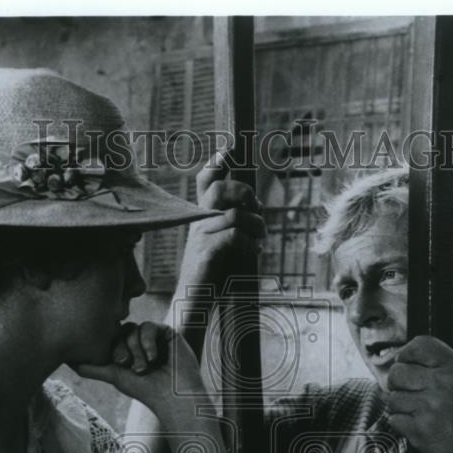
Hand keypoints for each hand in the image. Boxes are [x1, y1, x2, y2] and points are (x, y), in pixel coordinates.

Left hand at [74, 322, 206, 417]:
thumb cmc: (144, 390)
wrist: (173, 396)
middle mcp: (140, 342)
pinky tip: (154, 358)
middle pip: (122, 331)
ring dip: (136, 349)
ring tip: (144, 368)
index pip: (112, 338)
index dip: (112, 348)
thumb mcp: (114, 376)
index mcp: (127, 350)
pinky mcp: (167, 333)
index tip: (119, 365)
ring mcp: (154, 336)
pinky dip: (148, 342)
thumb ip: (93, 368)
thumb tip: (68, 362)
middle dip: (124, 349)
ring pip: (134, 328)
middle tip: (128, 365)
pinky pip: (150, 326)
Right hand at [177, 152, 265, 291]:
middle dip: (243, 192)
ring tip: (261, 238)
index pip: (205, 182)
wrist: (192, 301)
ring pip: (233, 214)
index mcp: (202, 217)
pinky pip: (233, 236)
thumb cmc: (211, 273)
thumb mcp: (221, 242)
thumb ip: (232, 223)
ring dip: (256, 224)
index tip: (228, 150)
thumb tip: (255, 207)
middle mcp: (198, 223)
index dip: (215, 164)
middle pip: (219, 190)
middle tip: (255, 206)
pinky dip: (249, 243)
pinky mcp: (207, 255)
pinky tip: (254, 252)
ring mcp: (201, 238)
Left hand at [385, 336, 452, 452]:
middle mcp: (443, 383)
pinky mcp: (420, 430)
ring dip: (400, 407)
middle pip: (397, 371)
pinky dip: (402, 424)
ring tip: (419, 413)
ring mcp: (431, 407)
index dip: (406, 354)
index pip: (419, 345)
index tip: (406, 364)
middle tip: (410, 393)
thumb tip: (434, 343)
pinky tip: (419, 427)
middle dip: (398, 383)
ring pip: (393, 397)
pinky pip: (394, 419)